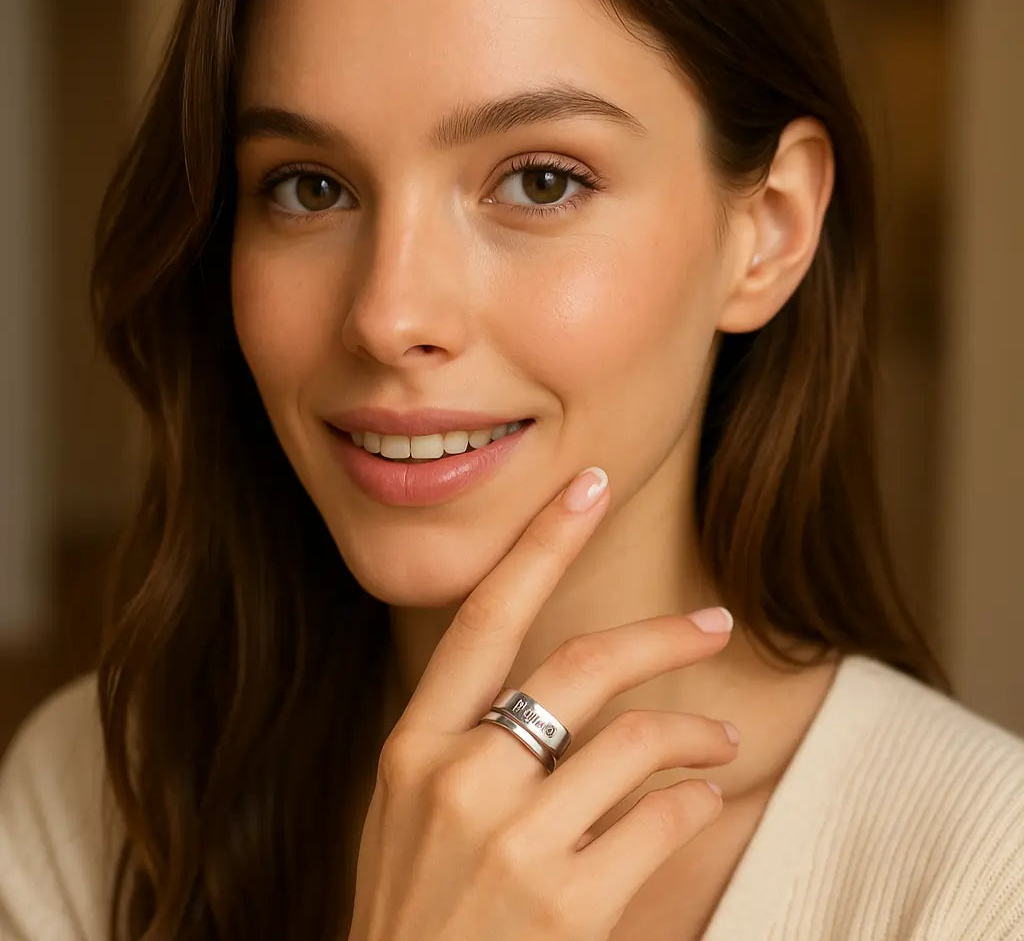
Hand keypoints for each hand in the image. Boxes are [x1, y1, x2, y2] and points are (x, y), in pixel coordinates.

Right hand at [347, 467, 738, 940]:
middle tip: (714, 622)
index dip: (542, 542)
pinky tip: (700, 803)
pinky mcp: (569, 909)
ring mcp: (513, 845)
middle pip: (582, 664)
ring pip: (635, 740)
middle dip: (661, 634)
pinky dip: (693, 802)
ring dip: (695, 731)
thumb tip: (553, 698)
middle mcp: (460, 780)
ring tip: (720, 738)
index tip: (588, 487)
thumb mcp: (406, 818)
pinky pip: (659, 821)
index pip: (485, 616)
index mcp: (412, 747)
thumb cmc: (409, 918)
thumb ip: (463, 750)